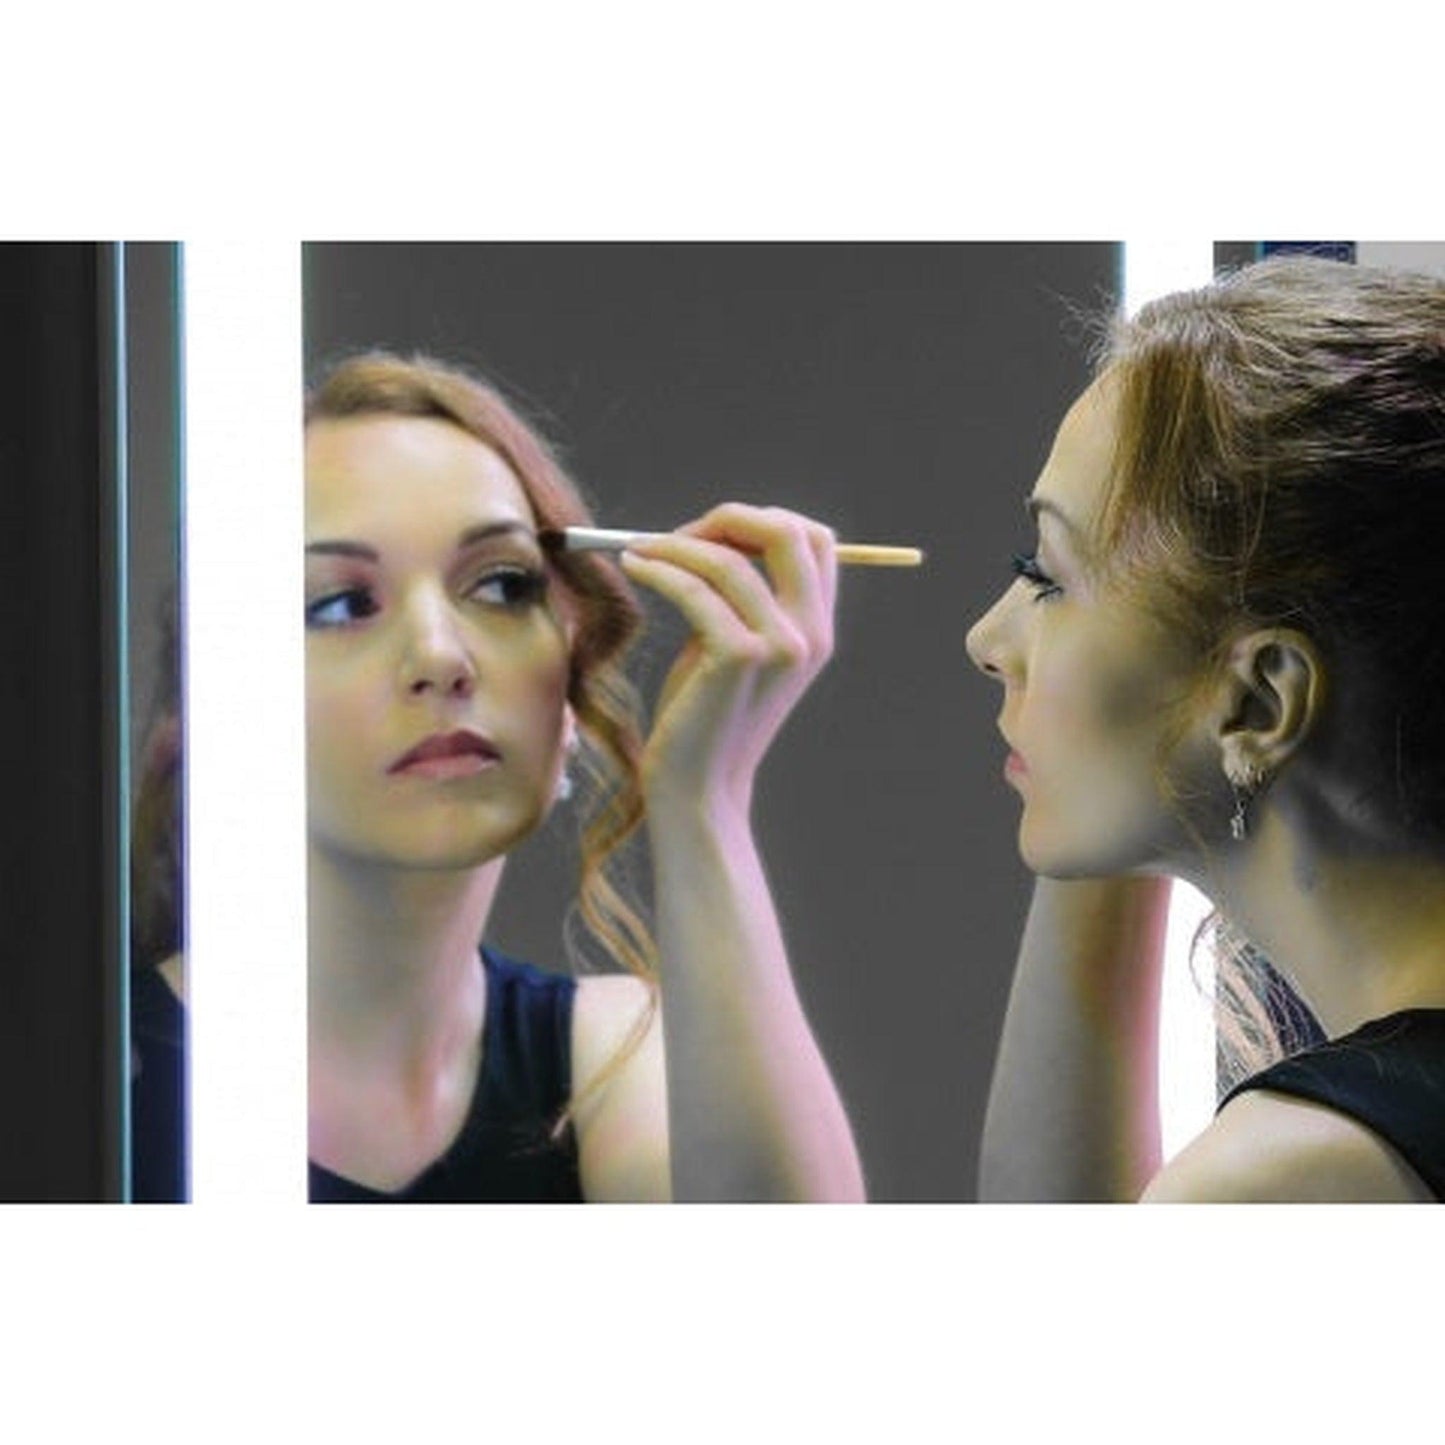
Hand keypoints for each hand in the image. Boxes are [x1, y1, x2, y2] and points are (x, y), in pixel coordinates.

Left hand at [618, 503, 836, 815]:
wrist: (697, 788)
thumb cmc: (704, 718)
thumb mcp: (735, 648)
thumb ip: (741, 600)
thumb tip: (711, 535)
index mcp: (817, 630)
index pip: (815, 541)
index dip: (763, 521)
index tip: (712, 534)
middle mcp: (810, 634)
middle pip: (787, 533)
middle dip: (729, 519)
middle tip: (678, 534)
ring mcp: (780, 646)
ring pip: (729, 560)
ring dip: (676, 544)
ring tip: (639, 551)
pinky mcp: (738, 657)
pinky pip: (695, 590)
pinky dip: (660, 569)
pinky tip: (634, 567)